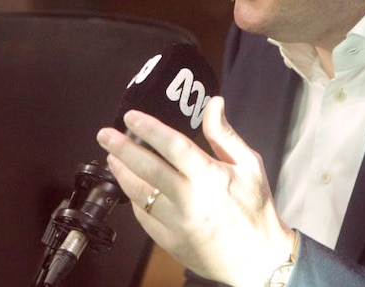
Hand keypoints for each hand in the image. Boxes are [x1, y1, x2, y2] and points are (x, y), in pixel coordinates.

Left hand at [97, 96, 294, 286]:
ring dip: (122, 173)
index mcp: (211, 178)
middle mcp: (191, 200)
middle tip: (106, 135)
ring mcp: (177, 223)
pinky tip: (130, 186)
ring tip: (113, 157)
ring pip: (139, 194)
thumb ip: (224, 134)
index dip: (149, 128)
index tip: (132, 118)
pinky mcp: (169, 241)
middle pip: (148, 168)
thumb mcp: (249, 165)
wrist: (258, 259)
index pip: (173, 146)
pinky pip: (143, 217)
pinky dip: (133, 199)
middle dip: (122, 148)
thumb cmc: (255, 210)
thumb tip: (213, 104)